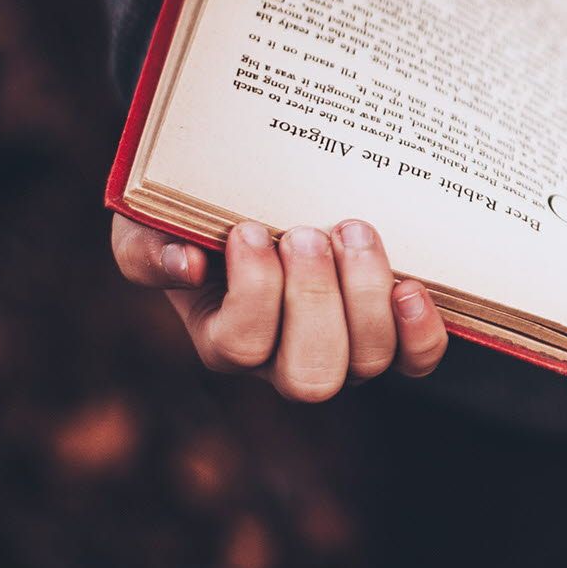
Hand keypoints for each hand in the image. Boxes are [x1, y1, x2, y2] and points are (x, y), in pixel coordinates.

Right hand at [109, 214, 448, 400]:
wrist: (259, 191)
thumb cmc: (197, 213)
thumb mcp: (148, 224)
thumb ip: (146, 249)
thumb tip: (186, 265)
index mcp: (224, 338)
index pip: (241, 346)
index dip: (254, 291)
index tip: (250, 229)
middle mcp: (284, 360)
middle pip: (310, 376)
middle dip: (315, 300)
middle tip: (304, 234)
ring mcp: (343, 350)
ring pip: (367, 361)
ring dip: (366, 293)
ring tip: (350, 229)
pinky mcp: (391, 334)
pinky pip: (415, 358)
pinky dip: (419, 329)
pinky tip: (410, 286)